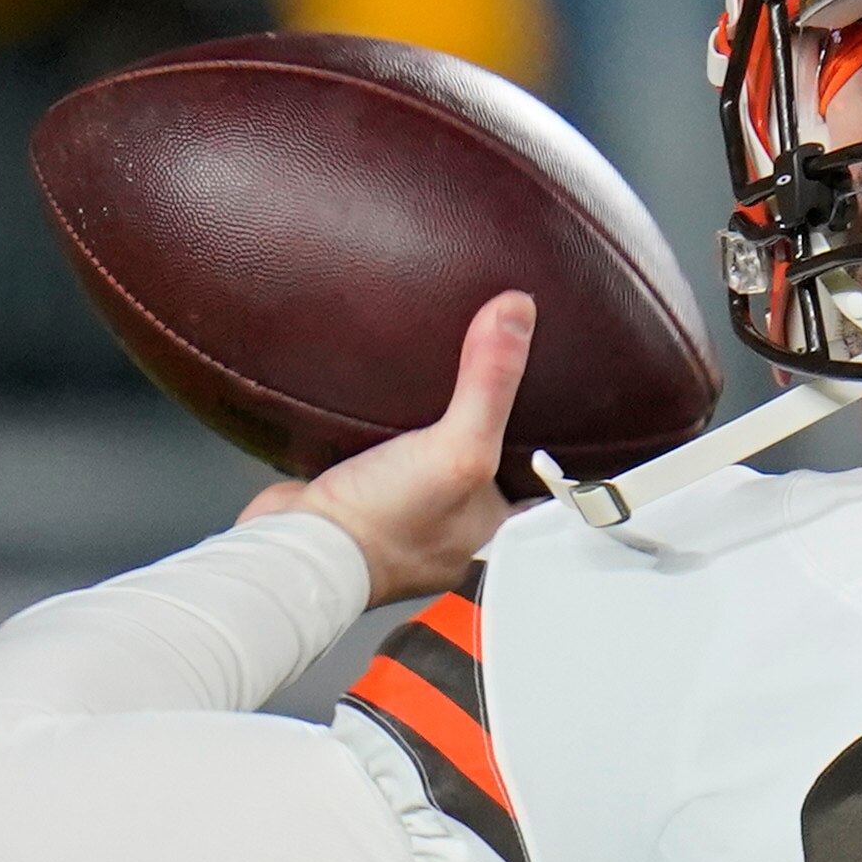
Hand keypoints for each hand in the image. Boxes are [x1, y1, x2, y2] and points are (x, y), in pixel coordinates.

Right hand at [239, 290, 534, 605]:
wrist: (296, 548)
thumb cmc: (384, 524)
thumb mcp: (458, 448)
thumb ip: (489, 385)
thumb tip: (516, 313)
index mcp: (496, 530)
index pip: (543, 485)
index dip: (555, 448)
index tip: (565, 408)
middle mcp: (457, 526)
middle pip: (491, 468)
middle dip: (494, 430)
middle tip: (507, 383)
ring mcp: (408, 515)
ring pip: (438, 461)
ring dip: (441, 428)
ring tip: (454, 382)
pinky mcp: (363, 499)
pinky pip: (388, 456)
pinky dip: (391, 432)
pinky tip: (391, 402)